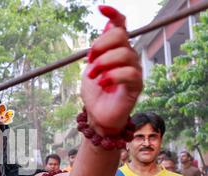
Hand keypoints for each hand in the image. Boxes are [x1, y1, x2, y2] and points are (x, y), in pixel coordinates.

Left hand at [81, 5, 142, 135]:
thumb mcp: (91, 66)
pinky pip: (129, 73)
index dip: (113, 15)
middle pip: (121, 36)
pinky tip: (103, 84)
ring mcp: (134, 70)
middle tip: (90, 61)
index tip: (101, 9)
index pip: (121, 26)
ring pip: (124, 54)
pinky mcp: (136, 85)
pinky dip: (112, 76)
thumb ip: (99, 48)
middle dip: (101, 45)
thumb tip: (108, 25)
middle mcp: (128, 57)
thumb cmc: (94, 92)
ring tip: (93, 76)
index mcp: (116, 50)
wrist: (96, 115)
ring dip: (103, 64)